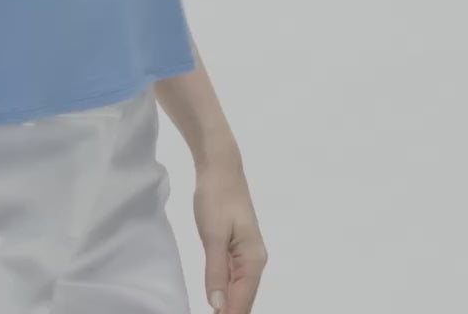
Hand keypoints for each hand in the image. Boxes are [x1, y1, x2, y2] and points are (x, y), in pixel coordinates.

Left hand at [195, 160, 266, 312]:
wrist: (221, 169)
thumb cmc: (217, 198)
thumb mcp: (213, 236)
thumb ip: (215, 272)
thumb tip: (218, 306)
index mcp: (253, 260)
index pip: (242, 300)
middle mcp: (255, 262)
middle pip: (244, 299)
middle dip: (230, 313)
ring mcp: (247, 256)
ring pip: (239, 290)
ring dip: (229, 306)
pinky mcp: (237, 249)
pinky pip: (233, 278)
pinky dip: (226, 291)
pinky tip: (217, 301)